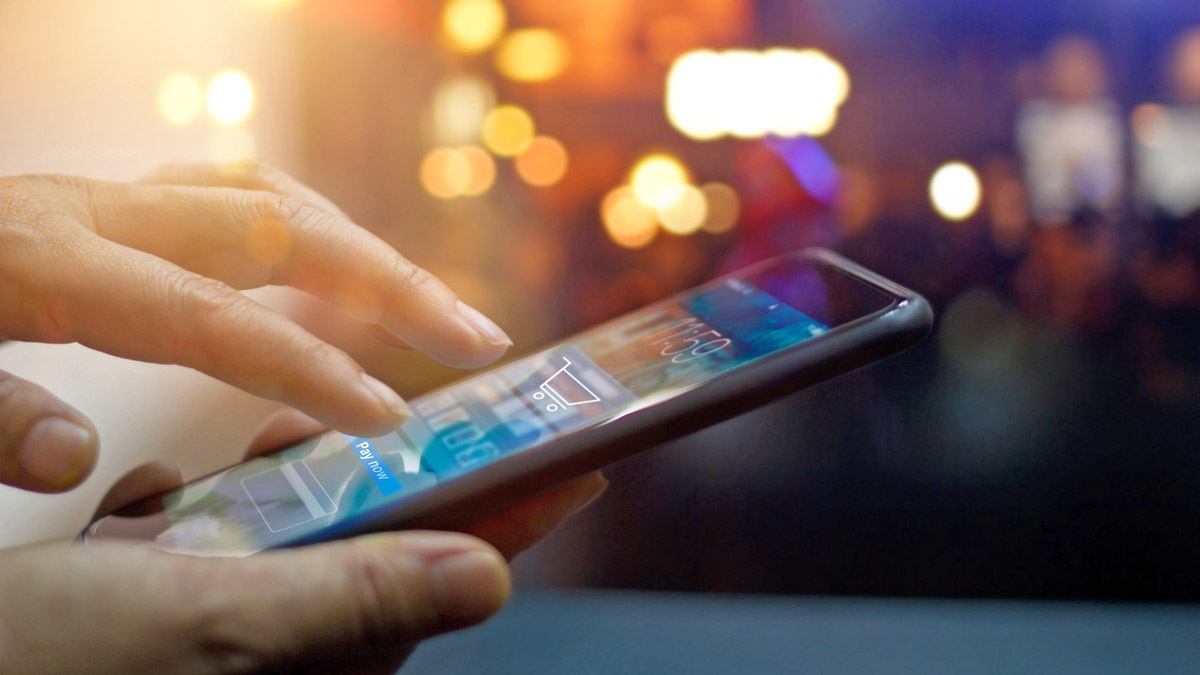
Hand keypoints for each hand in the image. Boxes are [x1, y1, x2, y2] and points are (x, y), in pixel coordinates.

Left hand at [0, 162, 511, 492]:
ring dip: (360, 247)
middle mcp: (91, 211)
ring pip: (266, 194)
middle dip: (390, 283)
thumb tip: (80, 458)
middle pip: (276, 225)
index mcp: (42, 257)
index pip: (211, 318)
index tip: (390, 418)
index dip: (310, 366)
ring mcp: (103, 199)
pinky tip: (330, 265)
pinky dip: (300, 226)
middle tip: (475, 339)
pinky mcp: (105, 205)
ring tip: (428, 305)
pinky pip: (230, 194)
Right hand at [0, 410, 607, 674]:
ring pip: (302, 534)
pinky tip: (142, 511)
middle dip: (381, 478)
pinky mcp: (179, 609)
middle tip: (351, 431)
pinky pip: (222, 544)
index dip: (525, 516)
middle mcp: (295, 646)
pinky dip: (196, 511)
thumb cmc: (68, 662)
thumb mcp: (221, 619)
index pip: (457, 575)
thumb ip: (356, 598)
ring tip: (232, 465)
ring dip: (277, 486)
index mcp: (330, 655)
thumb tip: (491, 578)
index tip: (585, 464)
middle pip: (387, 545)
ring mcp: (235, 628)